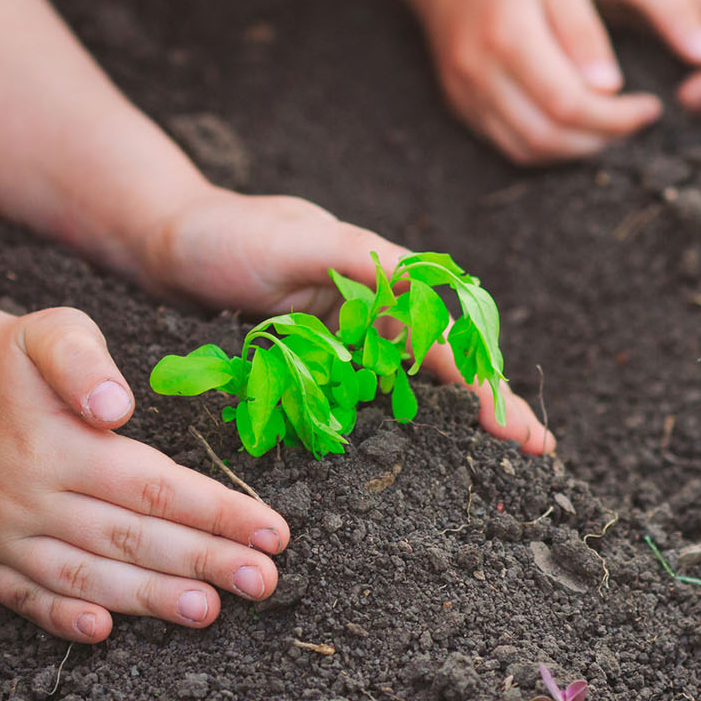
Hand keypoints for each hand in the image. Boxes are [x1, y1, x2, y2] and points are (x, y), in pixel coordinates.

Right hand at [0, 307, 289, 641]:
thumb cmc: (22, 363)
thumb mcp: (55, 332)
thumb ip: (85, 362)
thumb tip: (115, 406)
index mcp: (55, 445)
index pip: (152, 488)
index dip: (216, 512)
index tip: (272, 532)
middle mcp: (27, 497)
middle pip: (131, 539)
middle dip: (203, 562)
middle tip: (262, 582)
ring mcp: (3, 535)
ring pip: (86, 577)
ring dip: (150, 600)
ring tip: (209, 610)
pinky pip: (28, 599)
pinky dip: (63, 620)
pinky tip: (106, 631)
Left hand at [138, 186, 554, 453]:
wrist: (167, 243)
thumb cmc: (230, 235)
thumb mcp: (293, 241)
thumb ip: (353, 257)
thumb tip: (418, 278)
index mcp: (383, 280)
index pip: (449, 338)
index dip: (487, 384)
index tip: (521, 427)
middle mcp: (372, 312)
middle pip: (443, 369)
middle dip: (488, 410)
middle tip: (532, 455)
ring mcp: (343, 340)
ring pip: (408, 390)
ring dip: (448, 425)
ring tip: (492, 465)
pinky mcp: (312, 362)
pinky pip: (357, 401)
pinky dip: (388, 426)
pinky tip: (415, 456)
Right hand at [408, 0, 662, 163]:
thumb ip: (584, 33)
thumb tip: (611, 87)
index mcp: (506, 37)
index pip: (568, 103)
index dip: (615, 118)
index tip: (649, 107)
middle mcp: (478, 73)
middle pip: (547, 136)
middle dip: (602, 138)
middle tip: (635, 120)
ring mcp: (464, 93)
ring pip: (528, 149)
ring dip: (576, 148)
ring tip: (610, 125)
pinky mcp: (460, 104)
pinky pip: (508, 144)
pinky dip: (548, 146)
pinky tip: (575, 126)